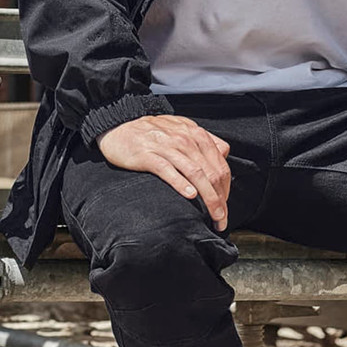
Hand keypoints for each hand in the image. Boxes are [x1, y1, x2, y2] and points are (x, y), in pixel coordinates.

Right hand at [97, 114, 231, 230]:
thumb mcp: (182, 129)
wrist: (120, 127)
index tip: (225, 206)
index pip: (220, 164)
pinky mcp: (148, 155)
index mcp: (196, 134)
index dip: (226, 188)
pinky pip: (168, 170)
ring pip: (195, 173)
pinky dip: (181, 183)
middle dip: (220, 199)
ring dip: (208, 197)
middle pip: (211, 172)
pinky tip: (190, 196)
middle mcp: (185, 139)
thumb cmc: (153, 132)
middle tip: (222, 220)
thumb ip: (203, 140)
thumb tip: (223, 153)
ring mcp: (166, 147)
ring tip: (213, 217)